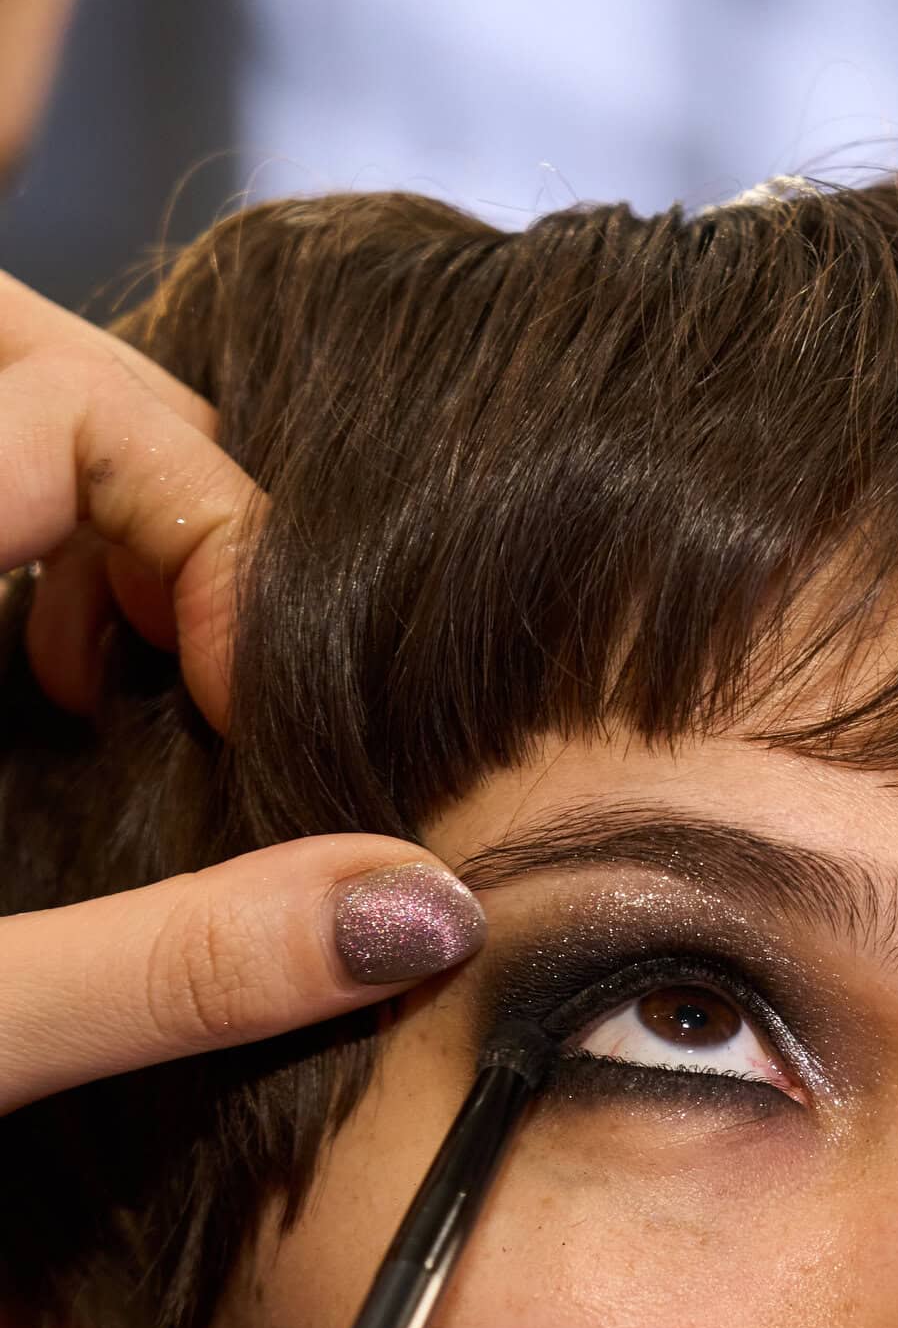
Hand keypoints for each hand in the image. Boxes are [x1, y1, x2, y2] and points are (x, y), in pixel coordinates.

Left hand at [0, 267, 484, 1115]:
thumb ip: (174, 969)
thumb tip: (425, 916)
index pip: (69, 415)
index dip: (211, 542)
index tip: (261, 706)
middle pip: (37, 358)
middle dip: (162, 484)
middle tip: (216, 665)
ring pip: (3, 405)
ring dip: (102, 509)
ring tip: (146, 680)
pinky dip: (40, 550)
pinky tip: (70, 688)